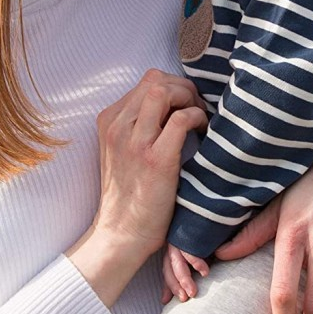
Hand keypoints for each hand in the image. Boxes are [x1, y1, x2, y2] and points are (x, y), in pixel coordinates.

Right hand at [69, 70, 206, 306]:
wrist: (122, 234)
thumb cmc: (130, 194)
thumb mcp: (123, 151)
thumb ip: (138, 125)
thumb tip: (173, 103)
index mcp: (109, 121)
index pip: (147, 81)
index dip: (173, 87)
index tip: (187, 105)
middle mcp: (118, 126)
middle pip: (155, 80)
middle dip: (184, 88)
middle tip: (197, 109)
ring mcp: (134, 142)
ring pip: (164, 91)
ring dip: (190, 99)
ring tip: (199, 118)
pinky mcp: (155, 159)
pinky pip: (181, 119)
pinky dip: (197, 118)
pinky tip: (202, 132)